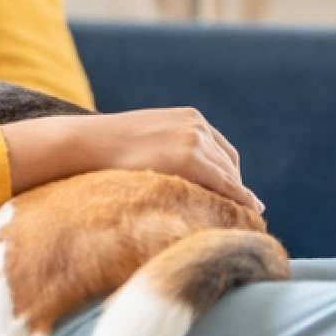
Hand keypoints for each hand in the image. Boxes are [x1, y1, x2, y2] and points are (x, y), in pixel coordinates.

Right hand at [2, 108, 263, 213]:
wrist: (86, 144)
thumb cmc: (106, 148)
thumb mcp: (145, 138)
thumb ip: (166, 147)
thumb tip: (169, 170)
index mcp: (188, 117)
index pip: (221, 149)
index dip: (229, 173)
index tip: (234, 193)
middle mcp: (197, 126)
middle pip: (230, 162)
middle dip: (234, 187)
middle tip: (240, 211)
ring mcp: (195, 140)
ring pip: (229, 176)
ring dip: (236, 196)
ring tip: (244, 218)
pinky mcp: (191, 158)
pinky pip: (226, 185)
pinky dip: (240, 200)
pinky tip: (249, 212)